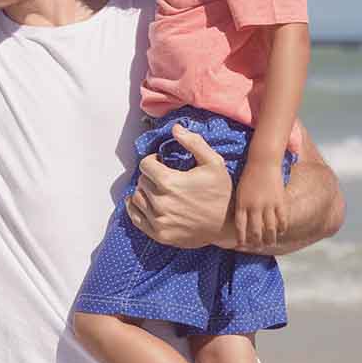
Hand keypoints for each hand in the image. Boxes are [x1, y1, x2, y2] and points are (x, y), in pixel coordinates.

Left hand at [124, 126, 235, 249]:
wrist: (227, 225)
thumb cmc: (221, 192)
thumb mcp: (214, 163)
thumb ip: (193, 143)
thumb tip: (175, 128)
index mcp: (169, 182)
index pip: (145, 164)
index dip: (153, 160)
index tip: (161, 162)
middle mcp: (160, 202)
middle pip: (141, 181)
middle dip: (149, 176)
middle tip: (161, 177)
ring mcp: (158, 220)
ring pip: (136, 198)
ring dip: (143, 191)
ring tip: (155, 189)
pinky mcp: (159, 234)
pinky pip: (136, 218)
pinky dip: (134, 208)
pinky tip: (142, 202)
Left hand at [233, 160, 288, 249]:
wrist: (263, 161)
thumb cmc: (249, 174)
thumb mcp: (240, 190)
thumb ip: (241, 205)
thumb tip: (241, 220)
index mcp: (242, 203)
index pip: (240, 226)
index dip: (241, 237)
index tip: (241, 245)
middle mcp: (254, 206)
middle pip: (255, 230)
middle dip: (256, 241)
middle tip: (257, 247)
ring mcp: (267, 204)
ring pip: (269, 227)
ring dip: (270, 238)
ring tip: (270, 243)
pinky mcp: (279, 200)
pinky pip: (282, 218)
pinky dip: (282, 227)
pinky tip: (281, 231)